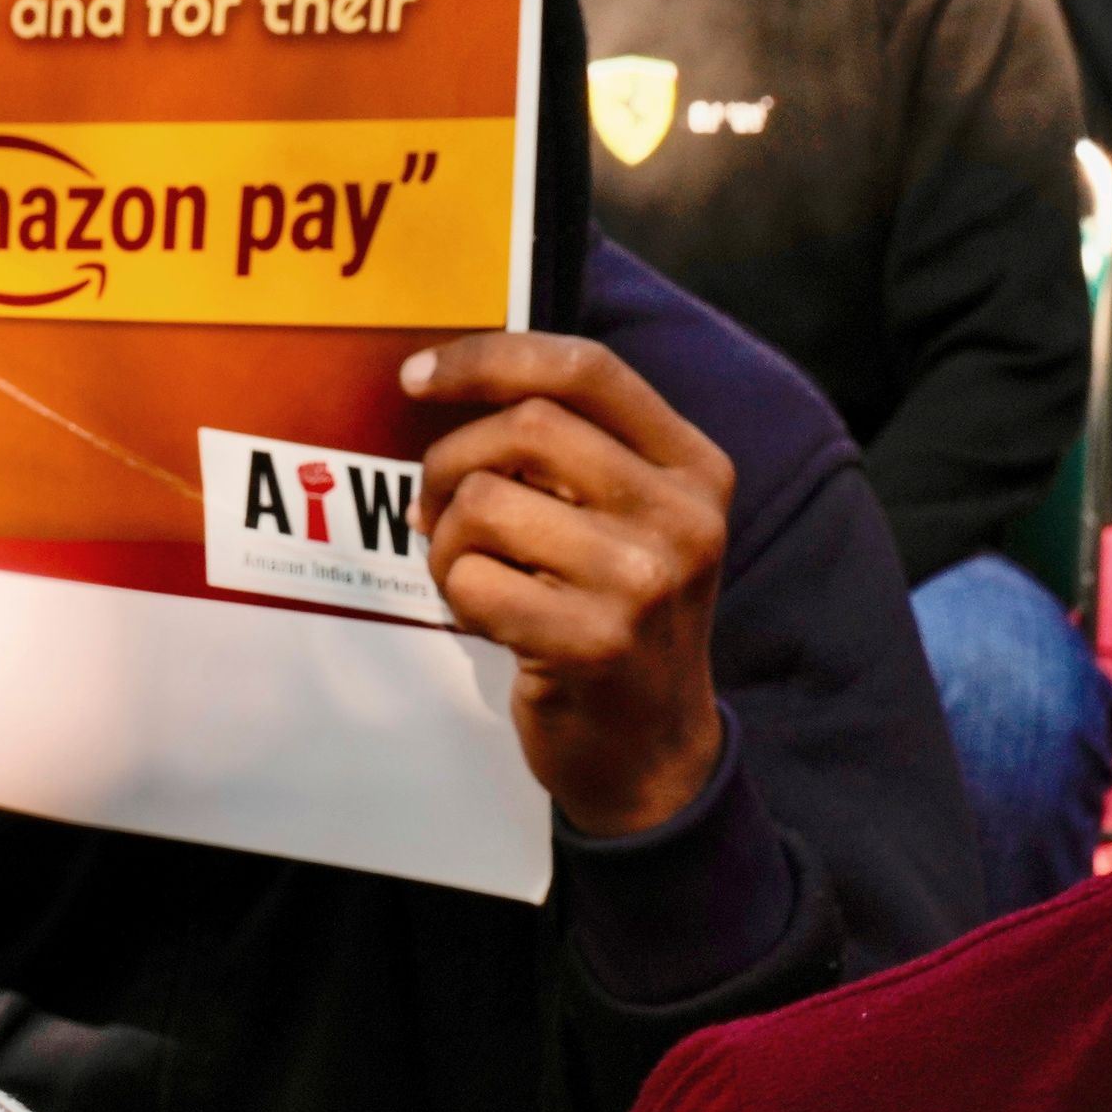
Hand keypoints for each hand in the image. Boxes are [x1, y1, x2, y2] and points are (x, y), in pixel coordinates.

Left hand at [408, 331, 731, 836]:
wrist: (652, 753)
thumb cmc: (616, 616)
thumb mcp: (631, 521)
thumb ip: (573, 451)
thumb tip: (445, 389)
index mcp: (695, 467)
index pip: (585, 367)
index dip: (489, 358)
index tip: (416, 376)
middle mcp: (683, 516)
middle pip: (524, 427)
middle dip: (449, 463)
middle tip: (434, 511)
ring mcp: (644, 582)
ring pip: (484, 504)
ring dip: (447, 542)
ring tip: (474, 577)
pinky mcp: (595, 644)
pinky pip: (471, 581)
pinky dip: (456, 597)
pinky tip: (491, 623)